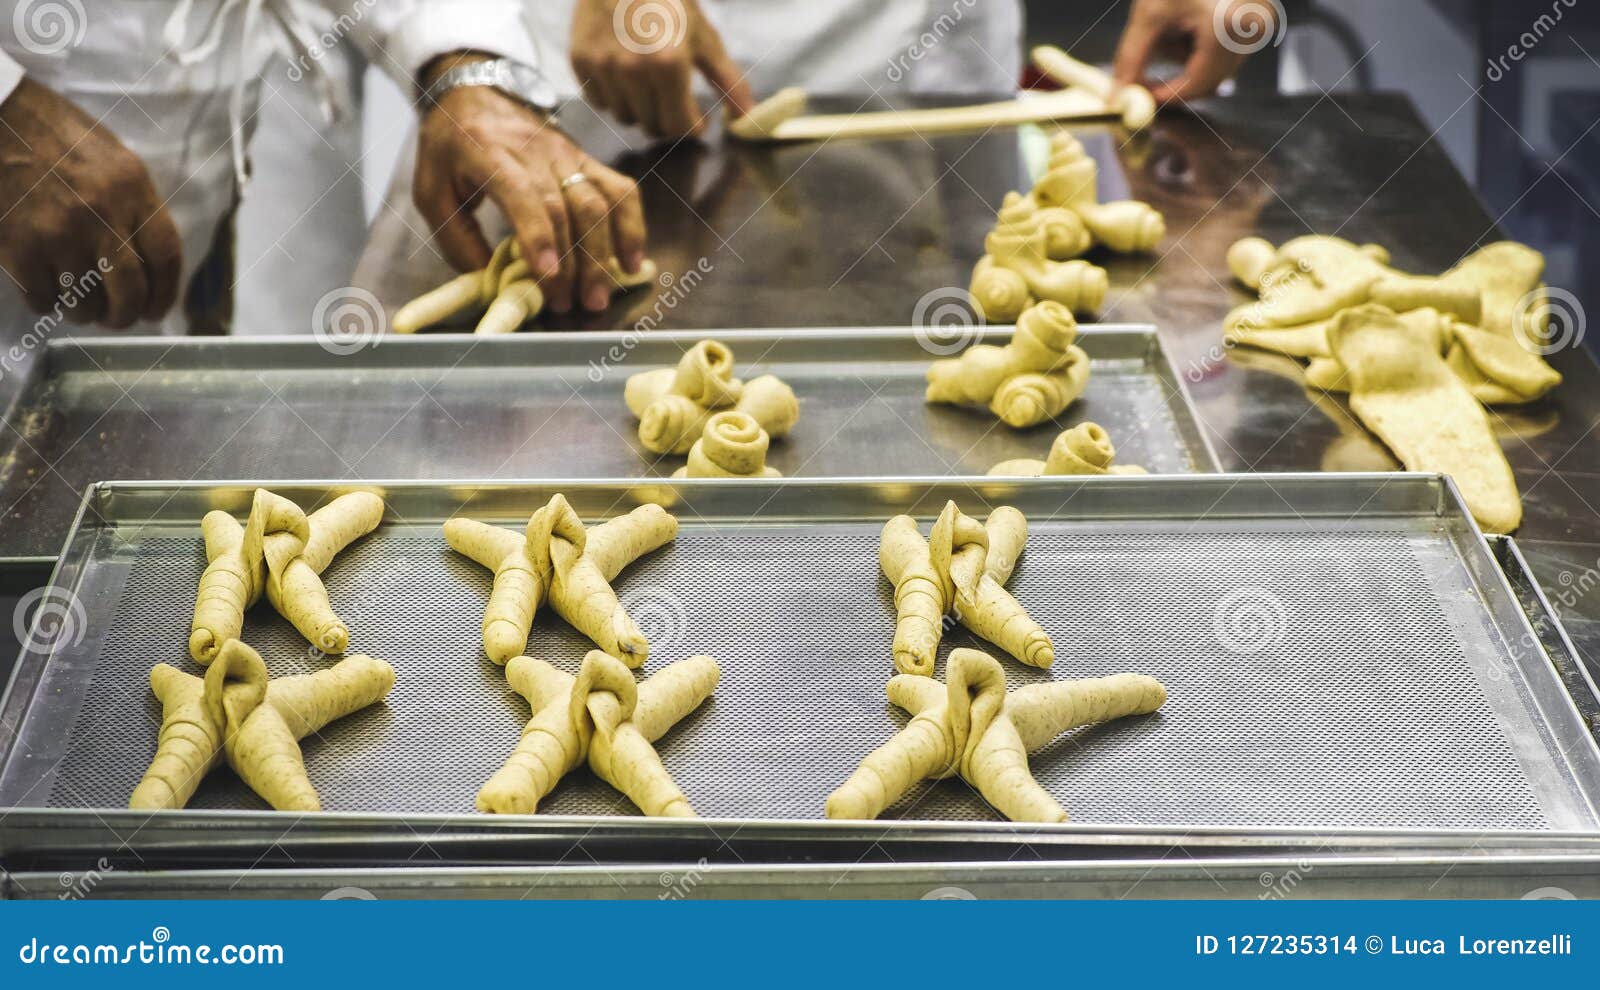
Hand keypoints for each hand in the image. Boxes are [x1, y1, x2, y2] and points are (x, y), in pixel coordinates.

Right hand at [0, 79, 180, 328]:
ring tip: (78, 305)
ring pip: (85, 303)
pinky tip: (44, 289)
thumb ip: (134, 205)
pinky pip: (43, 298)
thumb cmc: (53, 135)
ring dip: (84, 313)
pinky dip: (47, 303)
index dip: (165, 294)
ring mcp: (59, 233)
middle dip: (125, 316)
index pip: (166, 256)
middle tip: (116, 318)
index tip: (156, 311)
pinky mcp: (19, 248)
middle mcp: (102, 214)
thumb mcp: (112, 159)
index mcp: (132, 188)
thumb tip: (149, 260)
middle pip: (130, 291)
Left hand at [414, 65, 646, 313]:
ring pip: (601, 201)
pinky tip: (632, 263)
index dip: (539, 236)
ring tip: (599, 295)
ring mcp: (568, 154)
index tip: (548, 276)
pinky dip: (632, 228)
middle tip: (573, 305)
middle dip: (575, 262)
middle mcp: (536, 150)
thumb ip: (456, 239)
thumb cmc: (449, 147)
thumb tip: (491, 284)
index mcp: (489, 152)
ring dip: (605, 253)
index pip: (524, 193)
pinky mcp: (588, 160)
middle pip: (570, 206)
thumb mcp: (430, 191)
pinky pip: (621, 191)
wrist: (476, 93)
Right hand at [570, 0, 753, 138]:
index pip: (678, 127)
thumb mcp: (704, 38)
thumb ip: (727, 81)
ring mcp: (602, 66)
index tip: (697, 119)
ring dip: (640, 108)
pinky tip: (624, 75)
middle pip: (651, 126)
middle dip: (668, 118)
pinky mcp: (580, 60)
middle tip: (674, 98)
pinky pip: (599, 101)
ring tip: (648, 83)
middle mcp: (631, 70)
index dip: (692, 127)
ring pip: (624, 117)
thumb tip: (746, 117)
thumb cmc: (670, 1)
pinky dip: (613, 95)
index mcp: (668, 65)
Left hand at [1114, 0, 1280, 103]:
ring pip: (1216, 66)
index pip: (1198, 83)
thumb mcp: (1150, 12)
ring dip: (1187, 56)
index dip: (1167, 95)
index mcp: (1228, 26)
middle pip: (1209, 79)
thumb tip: (1119, 94)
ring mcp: (1260, 24)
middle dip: (1175, 78)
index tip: (1142, 96)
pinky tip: (1190, 18)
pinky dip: (1200, 43)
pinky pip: (1226, 49)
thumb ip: (1132, 57)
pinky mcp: (1258, 20)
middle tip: (1145, 75)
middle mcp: (1254, 28)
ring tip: (1173, 24)